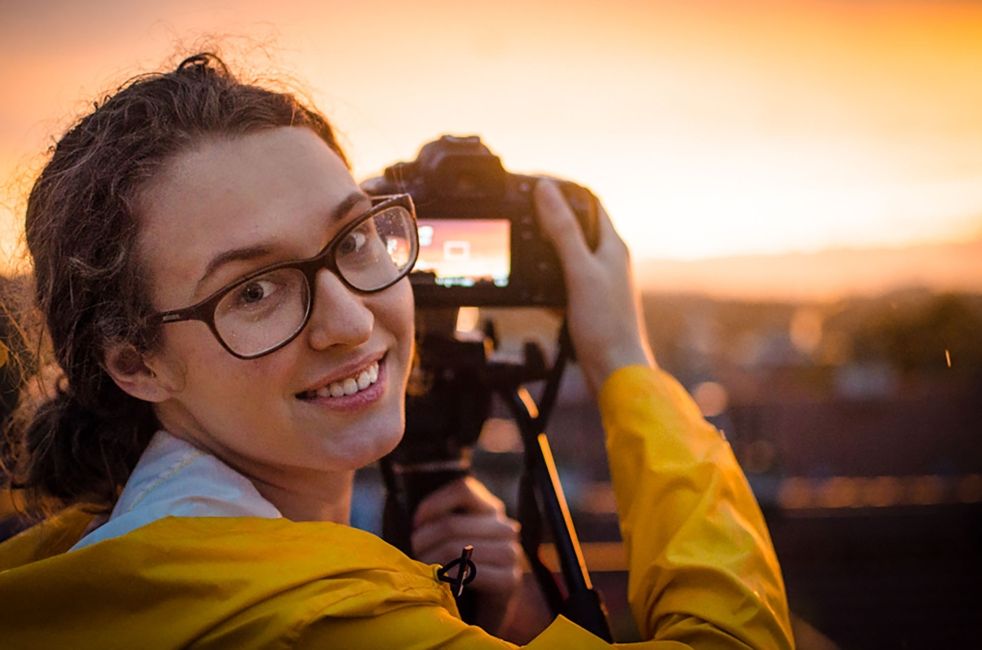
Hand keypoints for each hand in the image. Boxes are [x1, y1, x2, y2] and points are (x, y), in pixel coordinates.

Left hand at [412, 476, 521, 632]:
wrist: (483, 611)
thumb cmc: (459, 569)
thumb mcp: (451, 537)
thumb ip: (440, 520)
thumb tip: (415, 518)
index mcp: (489, 508)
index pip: (462, 489)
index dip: (433, 504)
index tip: (416, 523)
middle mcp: (504, 526)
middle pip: (452, 524)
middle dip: (423, 540)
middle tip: (413, 554)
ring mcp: (511, 552)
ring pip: (458, 546)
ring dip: (432, 560)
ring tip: (423, 569)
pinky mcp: (510, 579)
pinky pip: (473, 571)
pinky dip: (451, 575)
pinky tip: (443, 580)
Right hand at [534, 180, 654, 392]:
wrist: (616, 372)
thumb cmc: (606, 324)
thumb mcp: (578, 271)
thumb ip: (562, 229)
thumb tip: (546, 189)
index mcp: (612, 245)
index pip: (588, 201)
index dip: (562, 188)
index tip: (534, 183)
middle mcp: (607, 260)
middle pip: (575, 226)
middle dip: (547, 219)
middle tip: (519, 213)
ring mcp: (598, 283)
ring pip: (565, 257)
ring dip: (544, 252)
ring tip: (520, 249)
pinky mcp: (587, 305)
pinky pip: (561, 284)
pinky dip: (544, 283)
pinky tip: (529, 290)